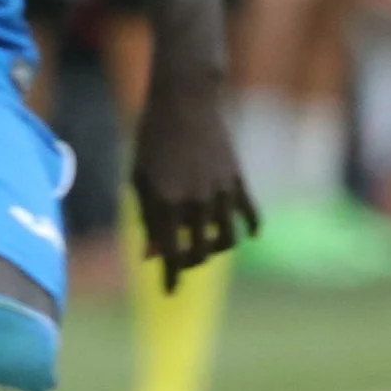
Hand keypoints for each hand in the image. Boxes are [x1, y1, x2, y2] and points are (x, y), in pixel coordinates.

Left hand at [132, 85, 260, 279]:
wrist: (184, 99)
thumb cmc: (151, 137)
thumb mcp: (140, 176)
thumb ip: (147, 216)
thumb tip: (150, 254)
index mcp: (165, 201)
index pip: (170, 252)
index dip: (170, 275)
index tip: (168, 291)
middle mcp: (196, 201)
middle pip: (200, 250)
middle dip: (189, 262)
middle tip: (180, 260)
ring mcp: (221, 191)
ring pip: (227, 238)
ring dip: (216, 248)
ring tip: (204, 246)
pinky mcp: (238, 179)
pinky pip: (249, 214)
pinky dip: (250, 228)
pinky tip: (247, 234)